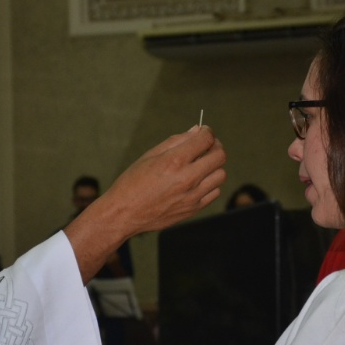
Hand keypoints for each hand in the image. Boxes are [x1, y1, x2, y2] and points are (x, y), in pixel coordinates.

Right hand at [65, 127, 225, 282]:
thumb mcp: (150, 156)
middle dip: (215, 146)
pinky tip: (196, 182)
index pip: (206, 139)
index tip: (204, 132)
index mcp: (174, 161)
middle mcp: (187, 178)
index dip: (207, 132)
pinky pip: (214, 192)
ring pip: (221, 174)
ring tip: (200, 165)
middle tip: (205, 146)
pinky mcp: (193, 209)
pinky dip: (210, 184)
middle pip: (220, 156)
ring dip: (213, 166)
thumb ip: (176, 141)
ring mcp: (192, 196)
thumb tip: (197, 131)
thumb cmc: (132, 182)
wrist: (124, 214)